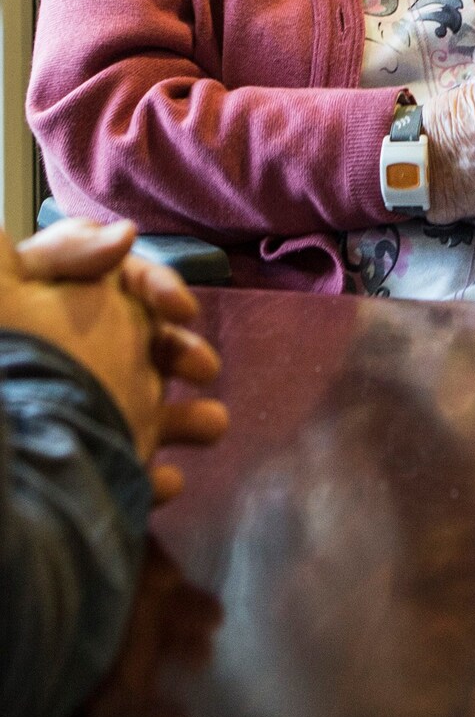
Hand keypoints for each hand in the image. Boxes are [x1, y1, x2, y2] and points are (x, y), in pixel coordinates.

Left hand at [1, 218, 226, 500]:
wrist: (1, 451)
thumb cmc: (9, 356)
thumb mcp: (12, 287)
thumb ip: (68, 251)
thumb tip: (125, 236)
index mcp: (71, 309)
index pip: (125, 283)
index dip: (158, 287)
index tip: (179, 309)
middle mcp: (89, 358)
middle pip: (150, 345)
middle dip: (183, 353)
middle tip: (203, 369)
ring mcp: (96, 413)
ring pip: (157, 412)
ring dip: (192, 418)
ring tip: (212, 425)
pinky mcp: (99, 466)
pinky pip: (136, 474)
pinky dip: (158, 480)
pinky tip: (167, 478)